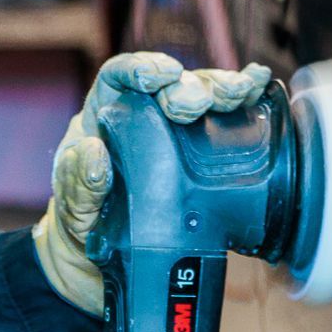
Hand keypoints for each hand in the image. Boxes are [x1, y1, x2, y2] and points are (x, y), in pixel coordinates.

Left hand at [33, 52, 271, 314]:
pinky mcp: (204, 157)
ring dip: (222, 89)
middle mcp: (142, 117)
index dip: (141, 67)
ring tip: (239, 93)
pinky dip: (244, 102)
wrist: (105, 264)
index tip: (161, 77)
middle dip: (190, 86)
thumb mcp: (72, 210)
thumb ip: (78, 185)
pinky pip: (226, 123)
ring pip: (203, 96)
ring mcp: (177, 135)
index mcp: (105, 119)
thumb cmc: (83, 226)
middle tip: (198, 105)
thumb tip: (93, 155)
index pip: (119, 77)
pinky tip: (259, 88)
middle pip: (171, 84)